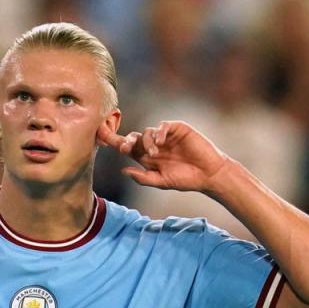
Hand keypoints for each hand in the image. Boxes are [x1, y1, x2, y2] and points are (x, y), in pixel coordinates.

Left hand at [97, 120, 230, 192]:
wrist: (208, 175)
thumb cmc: (185, 179)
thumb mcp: (161, 181)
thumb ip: (143, 177)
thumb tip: (123, 170)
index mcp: (146, 157)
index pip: (126, 146)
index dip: (113, 140)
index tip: (100, 134)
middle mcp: (153, 145)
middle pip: (133, 137)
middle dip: (127, 141)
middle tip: (125, 147)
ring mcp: (165, 136)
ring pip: (147, 132)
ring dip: (146, 141)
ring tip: (154, 153)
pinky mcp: (178, 130)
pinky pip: (164, 126)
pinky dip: (160, 131)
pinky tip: (161, 141)